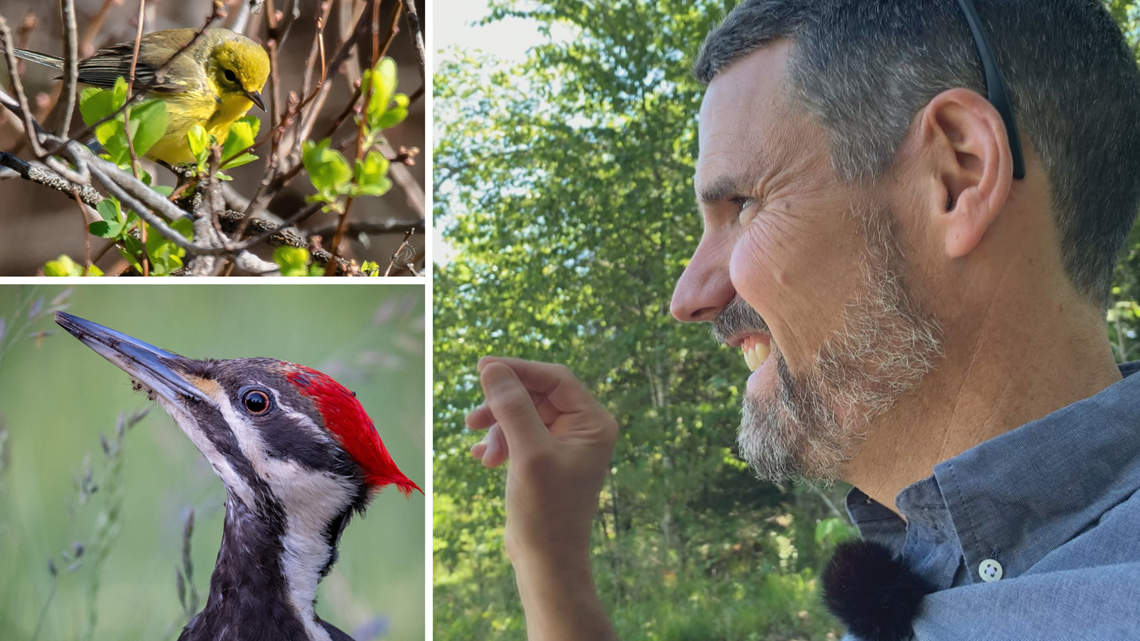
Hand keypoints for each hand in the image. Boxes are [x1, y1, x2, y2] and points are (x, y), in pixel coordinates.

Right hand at [467, 357, 618, 568]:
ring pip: (524, 415)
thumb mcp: (528, 454)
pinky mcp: (547, 459)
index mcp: (593, 423)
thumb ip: (512, 407)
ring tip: (482, 453)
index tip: (482, 368)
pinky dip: (500, 442)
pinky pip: (520, 435)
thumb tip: (492, 368)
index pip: (554, 378)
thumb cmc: (545, 510)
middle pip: (537, 394)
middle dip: (503, 405)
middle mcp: (584, 429)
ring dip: (498, 427)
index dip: (518, 370)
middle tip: (471, 420)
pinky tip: (483, 459)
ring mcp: (565, 445)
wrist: (547, 560)